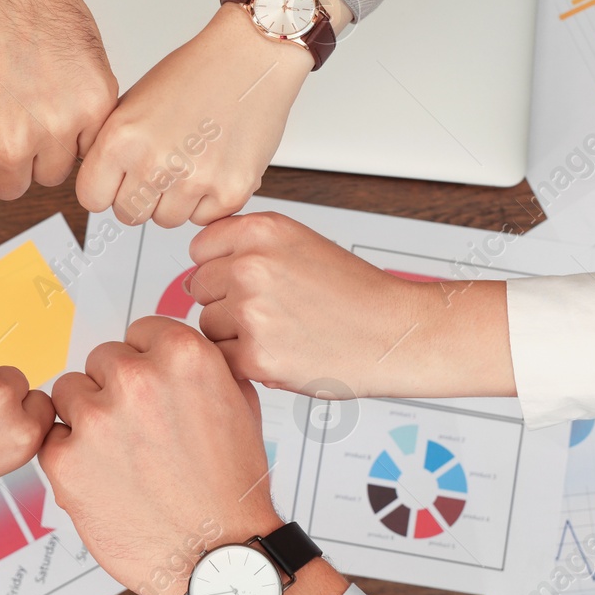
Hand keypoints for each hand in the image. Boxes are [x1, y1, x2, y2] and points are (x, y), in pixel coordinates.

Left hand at [0, 0, 117, 227]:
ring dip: (45, 145)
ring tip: (29, 99)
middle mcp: (5, 145)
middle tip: (5, 111)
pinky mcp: (91, 106)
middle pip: (15, 189)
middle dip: (9, 158)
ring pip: (53, 172)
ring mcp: (53, 127)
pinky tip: (54, 91)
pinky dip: (77, 125)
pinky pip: (88, 145)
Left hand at [39, 317, 346, 594]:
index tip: (153, 390)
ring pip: (69, 393)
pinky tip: (103, 477)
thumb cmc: (232, 489)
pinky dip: (69, 455)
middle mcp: (137, 380)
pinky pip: (51, 437)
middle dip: (116, 389)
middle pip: (101, 359)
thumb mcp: (240, 402)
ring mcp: (97, 420)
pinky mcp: (65, 461)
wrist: (219, 558)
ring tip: (121, 456)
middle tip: (139, 431)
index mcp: (182, 355)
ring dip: (87, 418)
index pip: (139, 331)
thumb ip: (201, 365)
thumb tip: (169, 348)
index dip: (146, 363)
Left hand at [76, 0, 341, 227]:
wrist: (250, 58)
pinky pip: (204, 218)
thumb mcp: (132, 103)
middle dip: (140, 197)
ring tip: (188, 163)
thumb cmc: (195, 73)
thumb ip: (111, 146)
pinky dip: (208, 200)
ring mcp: (193, 181)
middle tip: (158, 170)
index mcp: (121, 138)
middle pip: (128, 215)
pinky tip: (212, 166)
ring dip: (174, 200)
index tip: (116, 182)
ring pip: (166, 221)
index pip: (91, 198)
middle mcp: (154, 163)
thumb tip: (99, 182)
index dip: (106, 189)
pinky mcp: (230, 192)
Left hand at [188, 212, 514, 397]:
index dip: (220, 268)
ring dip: (234, 335)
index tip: (244, 280)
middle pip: (200, 288)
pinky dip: (245, 364)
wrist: (395, 334)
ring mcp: (252, 312)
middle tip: (272, 311)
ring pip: (208, 326)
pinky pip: (222, 360)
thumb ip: (248, 245)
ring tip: (282, 332)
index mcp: (262, 230)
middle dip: (225, 302)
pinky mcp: (256, 356)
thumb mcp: (300, 243)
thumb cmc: (355, 294)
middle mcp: (252, 265)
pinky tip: (281, 353)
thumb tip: (199, 260)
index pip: (200, 248)